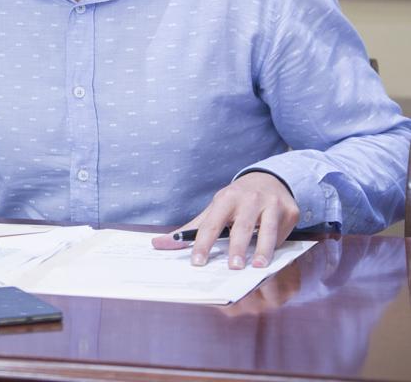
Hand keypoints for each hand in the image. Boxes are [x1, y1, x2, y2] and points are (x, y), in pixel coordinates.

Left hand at [151, 171, 299, 269]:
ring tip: (257, 268)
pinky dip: (276, 246)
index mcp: (225, 198)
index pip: (211, 224)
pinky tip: (272, 258)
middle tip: (232, 267)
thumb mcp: (214, 210)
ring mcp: (271, 204)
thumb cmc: (236, 201)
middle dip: (236, 247)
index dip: (203, 243)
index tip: (198, 262)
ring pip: (266, 230)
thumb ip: (190, 230)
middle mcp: (249, 199)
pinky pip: (282, 232)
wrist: (270, 180)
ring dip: (262, 249)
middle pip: (240, 227)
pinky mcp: (290, 211)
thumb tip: (158, 244)